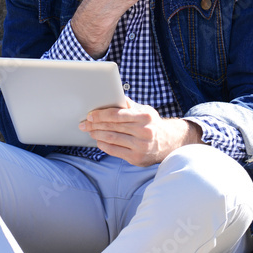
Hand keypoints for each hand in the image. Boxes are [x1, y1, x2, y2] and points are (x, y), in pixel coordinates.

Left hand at [79, 101, 204, 166]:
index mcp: (144, 117)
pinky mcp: (137, 158)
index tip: (90, 115)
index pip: (117, 115)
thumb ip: (128, 104)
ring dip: (97, 135)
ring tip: (90, 131)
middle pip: (112, 127)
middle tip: (84, 124)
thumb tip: (111, 94)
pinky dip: (104, 145)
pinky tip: (98, 141)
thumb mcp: (144, 110)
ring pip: (112, 139)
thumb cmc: (151, 123)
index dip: (101, 115)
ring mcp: (141, 146)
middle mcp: (144, 132)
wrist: (168, 143)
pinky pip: (115, 151)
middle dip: (95, 125)